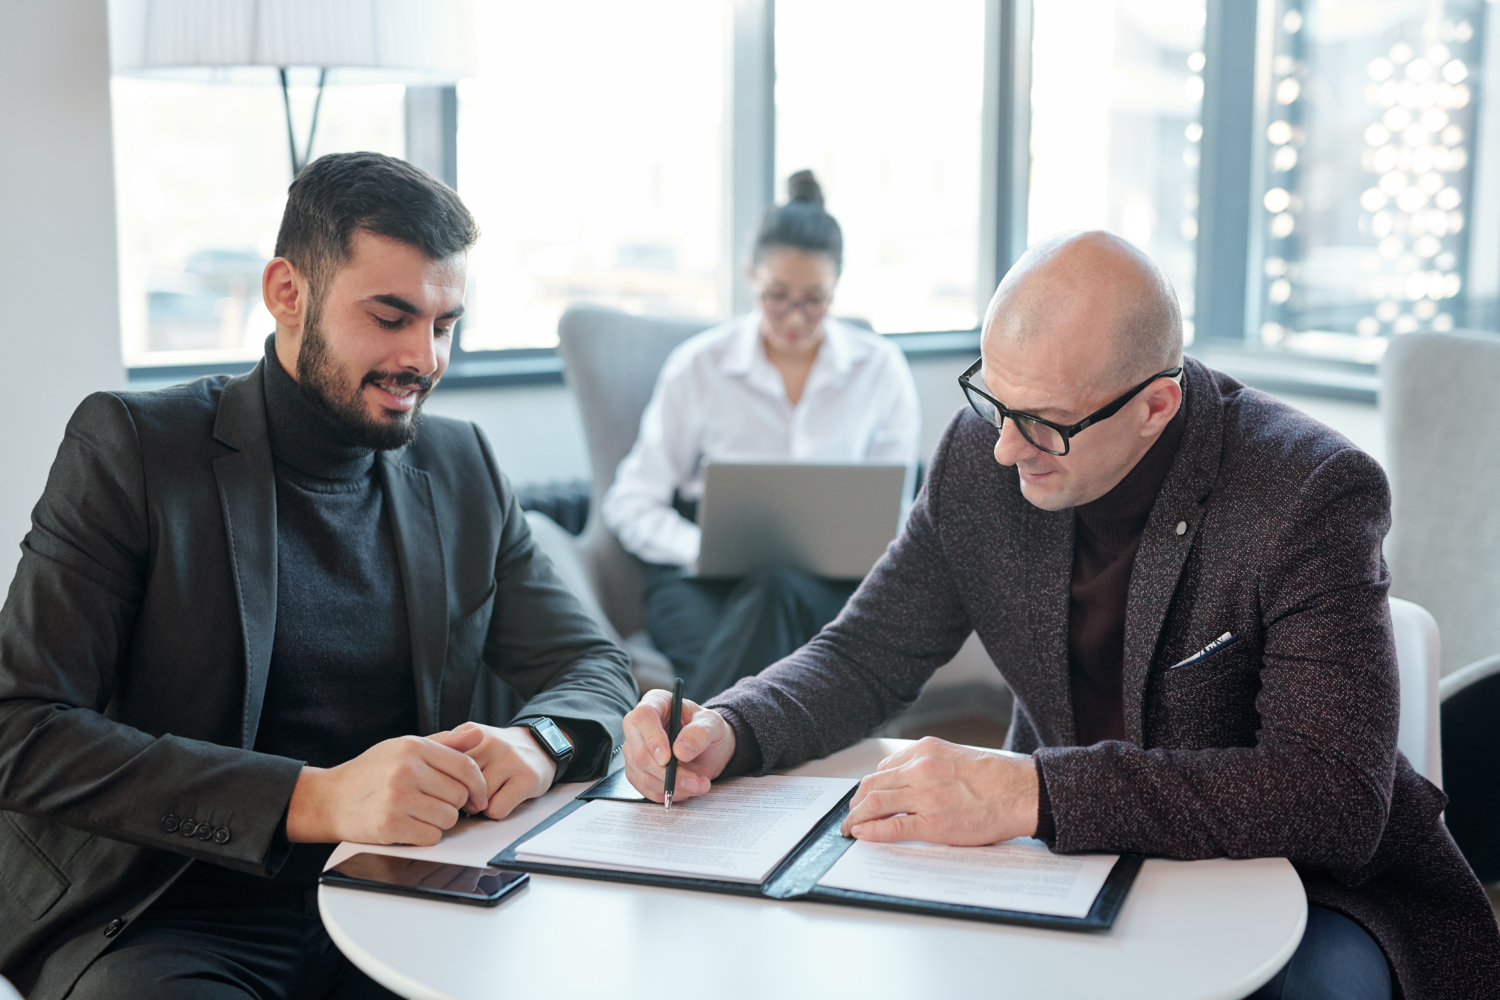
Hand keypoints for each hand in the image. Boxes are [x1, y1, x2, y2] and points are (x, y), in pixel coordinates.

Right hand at [286, 730, 488, 846]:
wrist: (329, 799)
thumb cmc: (370, 773)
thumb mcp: (404, 748)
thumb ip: (445, 742)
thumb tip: (479, 734)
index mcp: (413, 747)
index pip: (465, 767)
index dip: (479, 785)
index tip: (478, 797)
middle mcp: (406, 770)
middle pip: (459, 795)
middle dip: (454, 804)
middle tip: (437, 804)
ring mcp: (397, 798)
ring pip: (448, 818)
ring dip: (440, 821)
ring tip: (420, 814)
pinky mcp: (389, 825)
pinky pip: (431, 837)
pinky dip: (425, 836)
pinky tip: (410, 826)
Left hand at [440, 721, 559, 819]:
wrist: (540, 745)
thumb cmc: (497, 752)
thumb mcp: (470, 742)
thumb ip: (442, 751)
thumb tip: (413, 774)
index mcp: (470, 732)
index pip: (440, 765)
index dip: (440, 783)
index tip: (443, 787)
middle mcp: (491, 742)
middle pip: (457, 786)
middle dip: (459, 798)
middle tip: (467, 795)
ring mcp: (511, 759)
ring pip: (477, 801)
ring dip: (478, 807)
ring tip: (486, 796)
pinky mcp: (527, 778)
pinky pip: (496, 809)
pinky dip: (495, 812)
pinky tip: (502, 799)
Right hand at [622, 689, 735, 802]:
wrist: (708, 748)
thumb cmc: (707, 729)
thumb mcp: (712, 724)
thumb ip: (700, 733)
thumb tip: (681, 750)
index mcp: (656, 703)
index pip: (643, 717)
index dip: (653, 739)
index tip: (668, 758)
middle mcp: (639, 727)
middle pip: (639, 753)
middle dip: (668, 773)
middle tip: (694, 781)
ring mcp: (635, 750)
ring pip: (642, 776)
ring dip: (672, 786)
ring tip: (698, 784)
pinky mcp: (637, 772)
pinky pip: (646, 789)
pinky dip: (668, 793)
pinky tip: (686, 788)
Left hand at [839, 737, 1039, 844]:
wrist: (1020, 792)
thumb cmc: (994, 778)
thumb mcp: (954, 755)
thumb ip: (926, 763)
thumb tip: (901, 779)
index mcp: (926, 751)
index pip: (883, 768)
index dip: (869, 786)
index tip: (864, 796)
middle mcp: (921, 770)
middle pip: (872, 785)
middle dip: (856, 802)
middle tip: (850, 815)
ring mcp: (925, 797)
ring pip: (875, 803)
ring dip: (856, 817)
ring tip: (850, 828)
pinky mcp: (933, 823)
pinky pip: (891, 828)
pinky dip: (871, 831)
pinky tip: (863, 835)